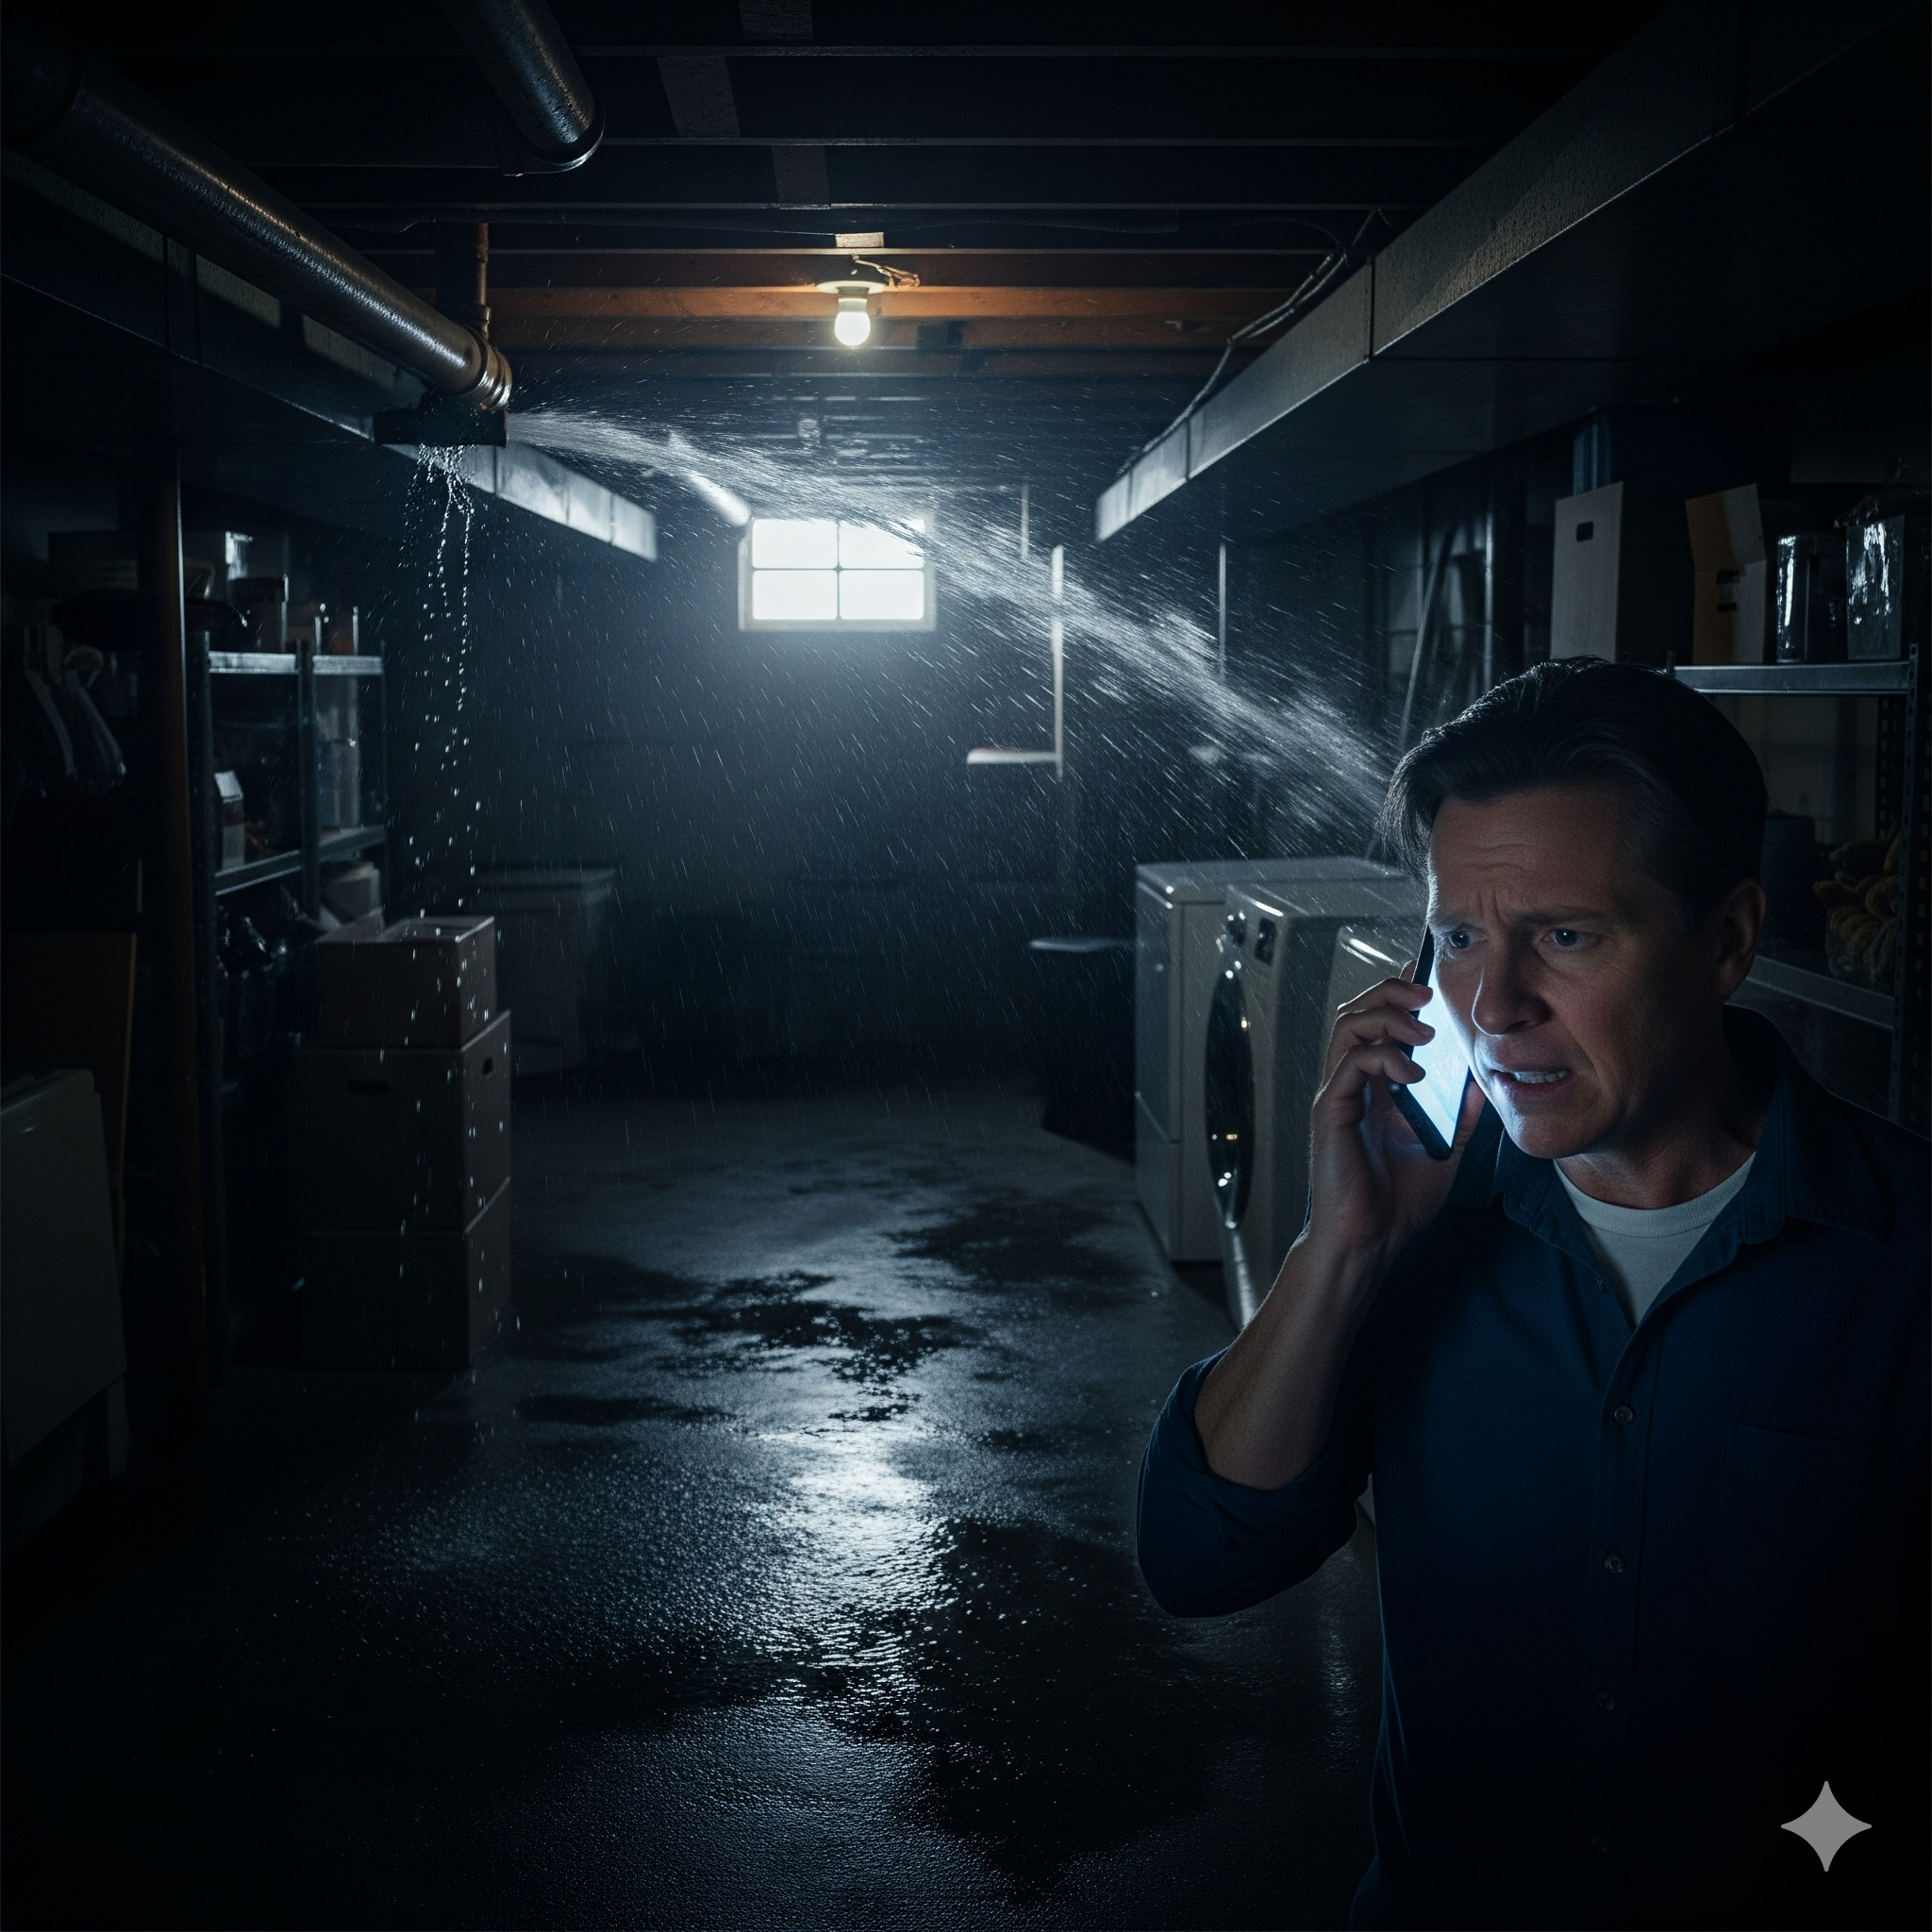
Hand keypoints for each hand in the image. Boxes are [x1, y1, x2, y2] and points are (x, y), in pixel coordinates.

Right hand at [1303, 968, 1485, 1274]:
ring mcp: (1338, 1095)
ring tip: (1422, 1029)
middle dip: (1390, 993)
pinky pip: (1351, 1063)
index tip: (1425, 977)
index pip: (1377, 1024)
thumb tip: (1485, 1078)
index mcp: (1373, 1089)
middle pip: (1356, 1013)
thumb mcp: (1446, 1148)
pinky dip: (1382, 1056)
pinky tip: (1411, 1072)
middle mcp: (1350, 1084)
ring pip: (1348, 1027)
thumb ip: (1460, 1112)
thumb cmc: (1397, 1202)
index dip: (1397, 994)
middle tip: (1425, 993)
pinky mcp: (1332, 1110)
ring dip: (1387, 1016)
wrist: (1371, 1240)